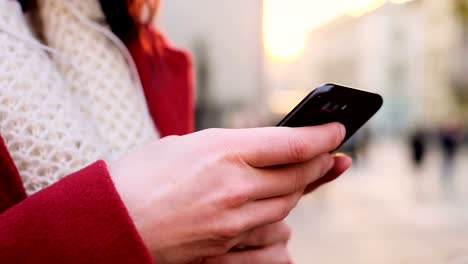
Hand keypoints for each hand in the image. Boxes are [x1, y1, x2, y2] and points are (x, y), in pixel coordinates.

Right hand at [109, 123, 345, 263]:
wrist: (110, 221)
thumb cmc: (141, 175)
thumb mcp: (188, 144)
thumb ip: (232, 148)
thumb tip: (266, 150)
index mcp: (221, 151)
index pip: (291, 144)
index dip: (321, 137)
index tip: (337, 131)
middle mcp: (233, 188)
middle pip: (297, 177)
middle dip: (319, 165)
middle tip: (333, 158)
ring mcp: (232, 222)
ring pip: (287, 207)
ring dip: (298, 191)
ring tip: (306, 178)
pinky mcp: (225, 247)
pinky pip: (270, 235)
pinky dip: (279, 219)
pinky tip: (280, 210)